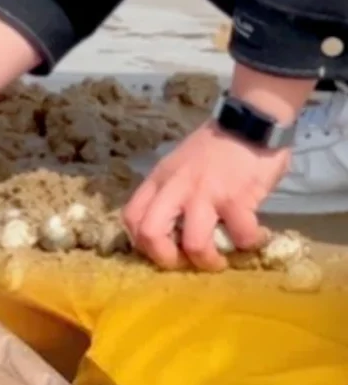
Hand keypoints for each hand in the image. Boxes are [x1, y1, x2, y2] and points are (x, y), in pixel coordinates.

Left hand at [122, 121, 284, 269]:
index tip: (162, 249)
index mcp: (160, 179)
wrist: (251, 121)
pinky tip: (254, 238)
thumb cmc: (217, 147)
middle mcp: (176, 187)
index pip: (131, 216)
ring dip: (208, 261)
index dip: (141, 242)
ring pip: (194, 243)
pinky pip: (240, 235)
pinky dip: (248, 243)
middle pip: (151, 234)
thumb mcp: (180, 164)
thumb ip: (171, 190)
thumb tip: (171, 227)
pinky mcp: (237, 198)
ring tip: (220, 261)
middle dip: (166, 259)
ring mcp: (205, 193)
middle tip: (185, 263)